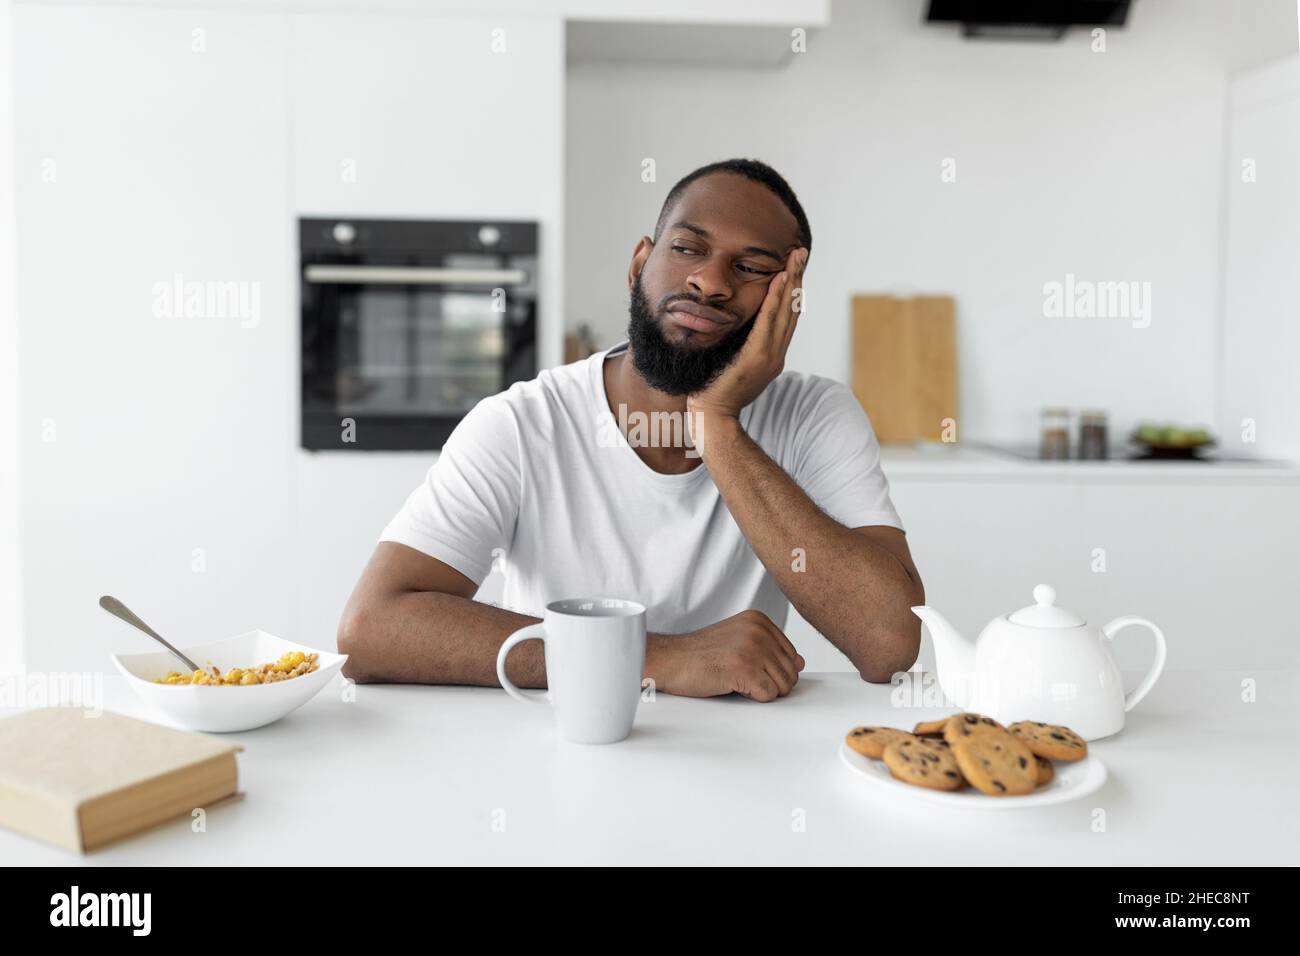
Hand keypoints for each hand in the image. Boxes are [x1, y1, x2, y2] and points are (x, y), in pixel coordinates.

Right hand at [646, 610, 804, 701]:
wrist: (669, 659)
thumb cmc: (700, 655)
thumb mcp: (738, 642)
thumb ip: (770, 649)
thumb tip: (801, 663)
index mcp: (758, 620)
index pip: (791, 654)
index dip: (773, 670)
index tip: (747, 668)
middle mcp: (758, 630)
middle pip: (790, 671)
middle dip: (770, 682)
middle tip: (741, 678)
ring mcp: (752, 648)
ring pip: (782, 686)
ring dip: (761, 691)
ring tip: (736, 680)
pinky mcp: (745, 668)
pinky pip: (768, 695)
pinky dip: (753, 698)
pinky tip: (732, 686)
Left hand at [686, 246, 806, 423]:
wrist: (713, 417)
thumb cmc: (715, 392)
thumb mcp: (732, 364)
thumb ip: (739, 347)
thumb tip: (736, 329)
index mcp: (772, 355)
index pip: (786, 317)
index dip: (792, 290)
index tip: (794, 267)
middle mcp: (776, 354)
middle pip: (792, 309)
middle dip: (797, 278)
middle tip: (800, 251)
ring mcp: (769, 356)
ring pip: (785, 312)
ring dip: (791, 282)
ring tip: (794, 258)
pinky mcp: (756, 357)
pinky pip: (768, 322)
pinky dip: (775, 299)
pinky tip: (779, 280)